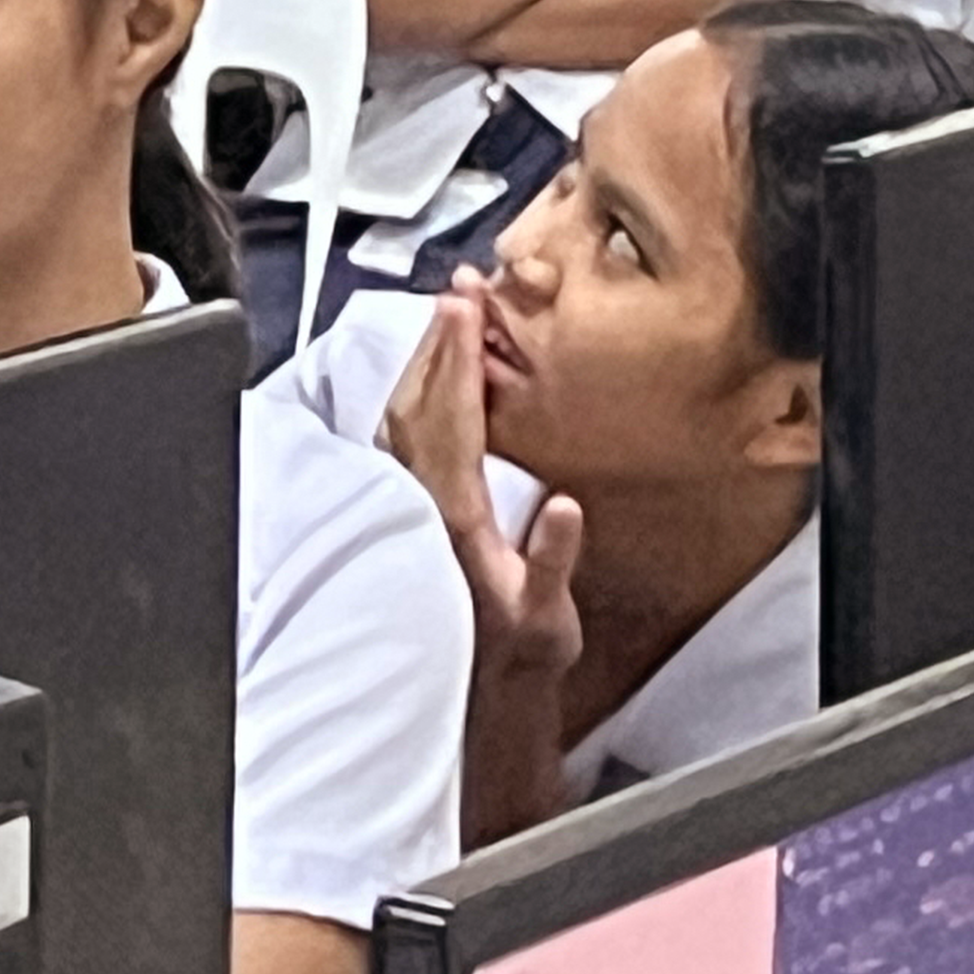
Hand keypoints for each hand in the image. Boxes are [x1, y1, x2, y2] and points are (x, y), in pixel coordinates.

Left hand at [376, 288, 587, 695]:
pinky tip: (431, 373)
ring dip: (426, 361)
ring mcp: (415, 504)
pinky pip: (407, 435)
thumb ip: (553, 562)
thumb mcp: (547, 616)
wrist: (488, 686)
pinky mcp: (417, 509)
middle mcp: (425, 504)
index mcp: (456, 518)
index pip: (454, 420)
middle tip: (460, 287)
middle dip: (440, 341)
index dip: (459, 360)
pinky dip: (420, 393)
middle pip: (423, 404)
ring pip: (407, 416)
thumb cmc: (525, 649)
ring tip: (449, 312)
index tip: (467, 309)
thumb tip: (566, 510)